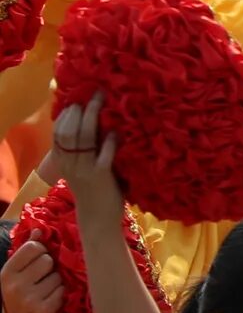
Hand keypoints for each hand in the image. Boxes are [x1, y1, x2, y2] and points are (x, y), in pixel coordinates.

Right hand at [1, 240, 64, 312]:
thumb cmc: (18, 300)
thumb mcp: (15, 277)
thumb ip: (26, 254)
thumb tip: (39, 230)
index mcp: (6, 273)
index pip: (33, 248)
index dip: (41, 253)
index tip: (38, 262)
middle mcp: (15, 285)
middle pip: (48, 260)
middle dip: (49, 269)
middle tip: (41, 281)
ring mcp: (29, 298)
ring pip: (58, 276)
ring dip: (56, 283)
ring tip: (45, 293)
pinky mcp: (44, 310)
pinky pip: (63, 291)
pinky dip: (60, 296)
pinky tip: (50, 303)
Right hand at [48, 95, 123, 227]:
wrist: (98, 218)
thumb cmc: (94, 190)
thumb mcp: (82, 168)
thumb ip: (84, 150)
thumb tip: (93, 124)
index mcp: (63, 161)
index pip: (58, 132)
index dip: (67, 114)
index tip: (78, 98)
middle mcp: (70, 163)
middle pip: (70, 131)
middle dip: (81, 110)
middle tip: (95, 94)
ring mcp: (84, 169)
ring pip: (83, 138)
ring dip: (93, 117)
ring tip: (104, 102)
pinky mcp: (101, 176)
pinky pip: (103, 155)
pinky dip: (109, 141)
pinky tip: (115, 131)